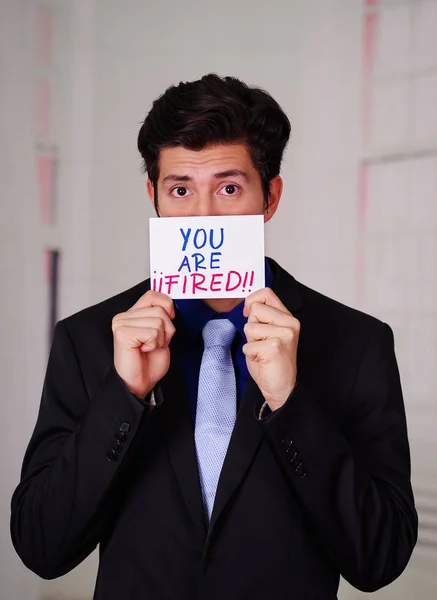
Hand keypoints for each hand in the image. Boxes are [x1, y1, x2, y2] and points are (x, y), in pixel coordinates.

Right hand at [112, 290, 175, 398]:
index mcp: (133, 314)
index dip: (167, 306)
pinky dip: (154, 344)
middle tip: (155, 343)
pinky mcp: (122, 333)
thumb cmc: (149, 361)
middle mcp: (124, 316)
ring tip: (149, 347)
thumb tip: (171, 304)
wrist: (140, 383)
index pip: (153, 295)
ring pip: (158, 321)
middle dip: (167, 329)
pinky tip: (143, 350)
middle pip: (160, 310)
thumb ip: (162, 316)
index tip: (169, 321)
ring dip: (160, 339)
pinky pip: (152, 332)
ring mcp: (121, 324)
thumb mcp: (161, 333)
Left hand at [242, 288, 299, 411]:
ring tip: (262, 351)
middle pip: (255, 308)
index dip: (251, 301)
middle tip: (261, 341)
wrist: (282, 387)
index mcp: (287, 317)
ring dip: (251, 341)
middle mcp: (290, 323)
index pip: (266, 293)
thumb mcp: (267, 332)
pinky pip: (249, 344)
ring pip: (250, 326)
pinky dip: (250, 354)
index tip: (249, 315)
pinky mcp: (275, 347)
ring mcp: (284, 334)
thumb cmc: (271, 361)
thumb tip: (248, 304)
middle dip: (251, 326)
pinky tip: (262, 360)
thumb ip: (262, 317)